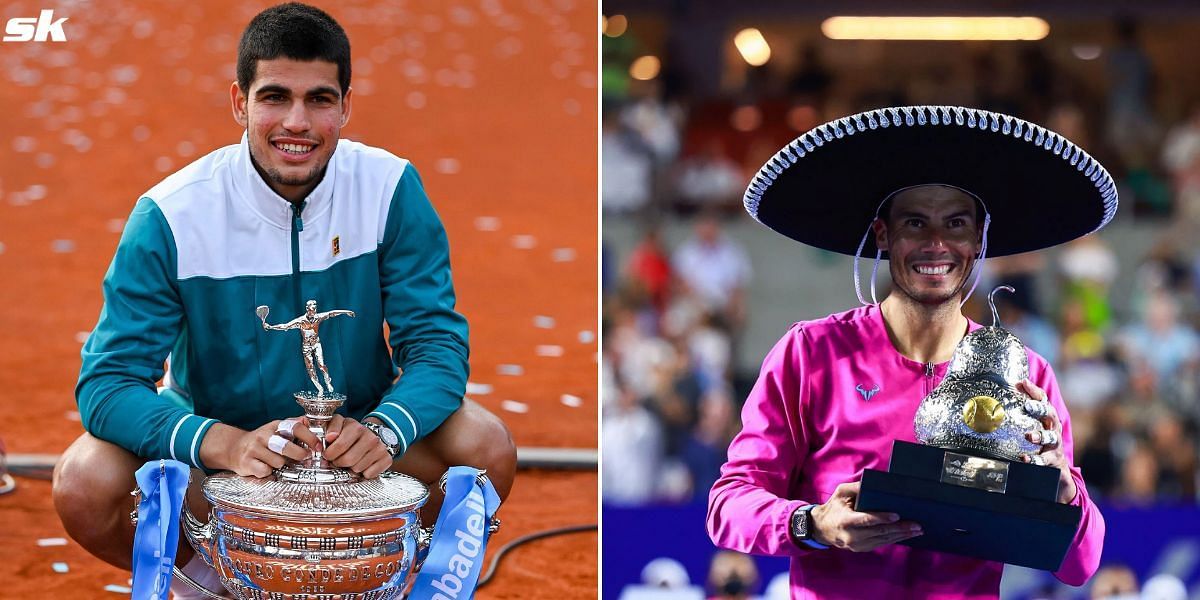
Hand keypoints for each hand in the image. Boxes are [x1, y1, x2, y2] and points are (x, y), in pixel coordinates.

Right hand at [225, 418, 314, 477]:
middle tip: (304, 458)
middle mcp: (264, 435)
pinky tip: (265, 468)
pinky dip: (268, 473)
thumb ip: (293, 426)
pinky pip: (265, 471)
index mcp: (275, 426)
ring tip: (277, 462)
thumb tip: (307, 420)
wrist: (234, 448)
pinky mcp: (246, 462)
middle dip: (299, 454)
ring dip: (281, 465)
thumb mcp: (277, 430)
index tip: (318, 447)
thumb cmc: (262, 441)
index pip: (296, 427)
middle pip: (287, 446)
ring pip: (278, 462)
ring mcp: (254, 448)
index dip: (310, 438)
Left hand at [322, 415, 392, 478]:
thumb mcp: (339, 424)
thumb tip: (330, 437)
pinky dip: (363, 473)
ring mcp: (380, 448)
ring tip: (352, 460)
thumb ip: (330, 428)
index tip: (328, 454)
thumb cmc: (352, 432)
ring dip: (351, 467)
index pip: (339, 446)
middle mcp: (371, 437)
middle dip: (339, 462)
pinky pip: (369, 474)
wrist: (373, 434)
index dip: (329, 454)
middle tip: (338, 459)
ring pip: (357, 469)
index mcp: (357, 427)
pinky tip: (362, 464)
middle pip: (348, 460)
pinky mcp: (387, 459)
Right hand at [809, 481, 922, 550]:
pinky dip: (895, 539)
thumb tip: (874, 483)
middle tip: (916, 525)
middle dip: (900, 529)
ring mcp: (857, 545)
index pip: (866, 520)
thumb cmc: (834, 507)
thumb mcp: (840, 493)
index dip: (881, 518)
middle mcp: (852, 536)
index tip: (896, 515)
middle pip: (880, 532)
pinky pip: (882, 543)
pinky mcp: (862, 548)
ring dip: (902, 535)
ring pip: (884, 540)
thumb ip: (856, 487)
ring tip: (917, 530)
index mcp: (845, 520)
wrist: (822, 529)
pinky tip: (906, 535)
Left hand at [1017, 379, 1077, 503]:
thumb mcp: (1028, 426)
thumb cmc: (1037, 442)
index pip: (1042, 399)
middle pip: (1050, 414)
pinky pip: (1045, 460)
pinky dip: (1035, 460)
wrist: (1055, 468)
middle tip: (1028, 406)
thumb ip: (1014, 413)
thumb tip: (992, 399)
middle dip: (1040, 409)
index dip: (1034, 390)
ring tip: (1029, 437)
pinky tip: (1025, 459)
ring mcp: (1055, 444)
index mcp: (1046, 417)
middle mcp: (1053, 428)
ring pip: (1051, 437)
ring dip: (1039, 436)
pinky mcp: (1053, 460)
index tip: (1023, 382)